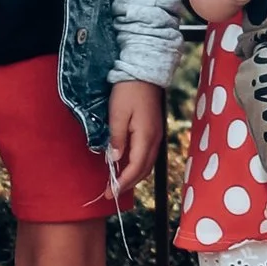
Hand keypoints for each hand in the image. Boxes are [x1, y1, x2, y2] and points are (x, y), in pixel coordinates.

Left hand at [105, 79, 165, 203]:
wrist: (145, 72)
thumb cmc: (128, 91)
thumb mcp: (117, 114)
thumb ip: (117, 138)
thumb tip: (115, 160)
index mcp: (146, 137)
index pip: (135, 167)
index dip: (122, 182)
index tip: (110, 192)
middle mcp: (155, 140)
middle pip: (143, 170)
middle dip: (128, 184)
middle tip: (110, 193)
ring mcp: (157, 136)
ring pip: (147, 164)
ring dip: (133, 176)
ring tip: (117, 184)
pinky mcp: (154, 132)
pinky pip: (147, 155)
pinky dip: (137, 166)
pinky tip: (126, 166)